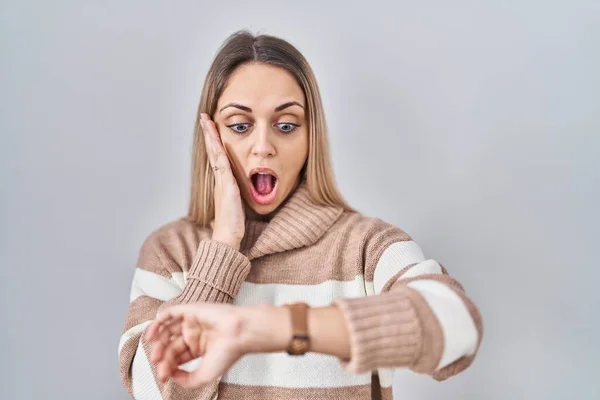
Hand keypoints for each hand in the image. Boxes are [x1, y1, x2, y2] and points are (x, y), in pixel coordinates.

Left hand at [144, 303, 289, 387]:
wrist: (239, 333)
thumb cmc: (228, 352)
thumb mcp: (204, 375)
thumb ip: (187, 380)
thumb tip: (172, 376)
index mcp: (200, 348)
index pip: (178, 357)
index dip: (168, 367)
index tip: (164, 376)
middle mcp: (195, 334)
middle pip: (171, 346)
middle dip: (163, 358)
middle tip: (159, 366)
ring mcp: (192, 322)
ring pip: (167, 331)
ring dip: (158, 343)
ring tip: (155, 355)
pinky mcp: (190, 310)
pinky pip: (169, 313)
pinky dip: (158, 322)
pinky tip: (151, 335)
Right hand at [200, 113, 244, 249]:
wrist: (227, 237)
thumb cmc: (232, 223)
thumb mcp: (236, 202)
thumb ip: (235, 192)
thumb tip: (237, 188)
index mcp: (222, 181)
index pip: (217, 156)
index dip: (213, 141)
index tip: (211, 127)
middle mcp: (219, 179)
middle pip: (212, 150)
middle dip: (208, 133)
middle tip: (204, 117)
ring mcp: (221, 182)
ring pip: (214, 154)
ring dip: (211, 137)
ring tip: (206, 122)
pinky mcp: (227, 186)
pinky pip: (222, 165)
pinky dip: (218, 152)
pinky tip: (217, 141)